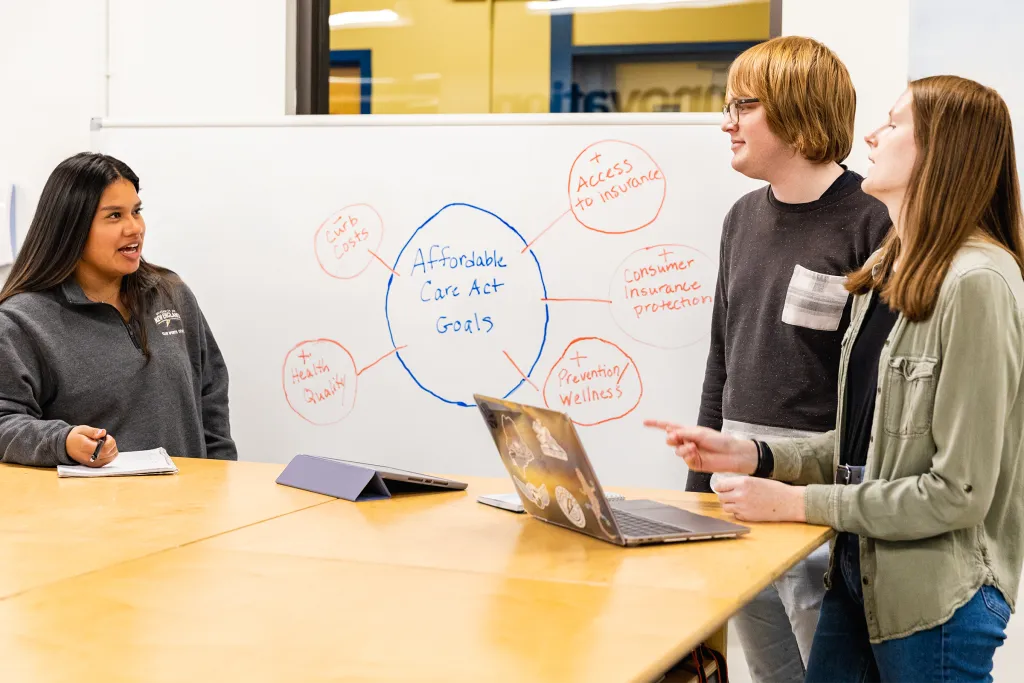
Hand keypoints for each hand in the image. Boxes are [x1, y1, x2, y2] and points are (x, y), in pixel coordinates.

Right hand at [65, 426, 117, 466]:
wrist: (67, 446)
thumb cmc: (76, 437)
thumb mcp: (82, 429)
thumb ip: (93, 431)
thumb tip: (103, 433)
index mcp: (85, 448)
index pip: (105, 449)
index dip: (110, 441)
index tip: (106, 436)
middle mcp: (89, 458)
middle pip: (110, 453)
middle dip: (111, 443)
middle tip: (104, 439)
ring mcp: (92, 463)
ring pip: (111, 457)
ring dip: (111, 448)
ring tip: (103, 443)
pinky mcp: (95, 465)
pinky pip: (108, 460)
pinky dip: (109, 453)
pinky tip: (103, 449)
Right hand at [643, 420, 757, 474]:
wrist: (732, 454)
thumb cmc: (720, 440)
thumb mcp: (700, 432)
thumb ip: (684, 433)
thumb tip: (670, 433)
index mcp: (688, 431)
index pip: (669, 427)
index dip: (656, 424)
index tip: (645, 422)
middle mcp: (687, 441)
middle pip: (670, 439)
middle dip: (672, 438)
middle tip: (677, 437)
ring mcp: (690, 453)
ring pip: (677, 450)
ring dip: (683, 448)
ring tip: (693, 447)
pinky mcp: (694, 463)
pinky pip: (685, 459)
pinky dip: (688, 455)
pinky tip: (695, 453)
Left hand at [715, 477, 805, 522]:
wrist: (788, 502)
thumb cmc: (775, 490)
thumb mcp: (755, 480)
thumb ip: (740, 483)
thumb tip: (726, 486)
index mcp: (743, 482)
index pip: (720, 486)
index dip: (720, 487)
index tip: (721, 488)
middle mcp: (740, 494)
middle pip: (721, 497)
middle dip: (725, 496)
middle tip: (731, 496)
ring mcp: (743, 507)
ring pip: (725, 507)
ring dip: (730, 505)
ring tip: (739, 502)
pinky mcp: (747, 517)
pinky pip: (735, 515)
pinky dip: (738, 513)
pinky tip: (747, 509)